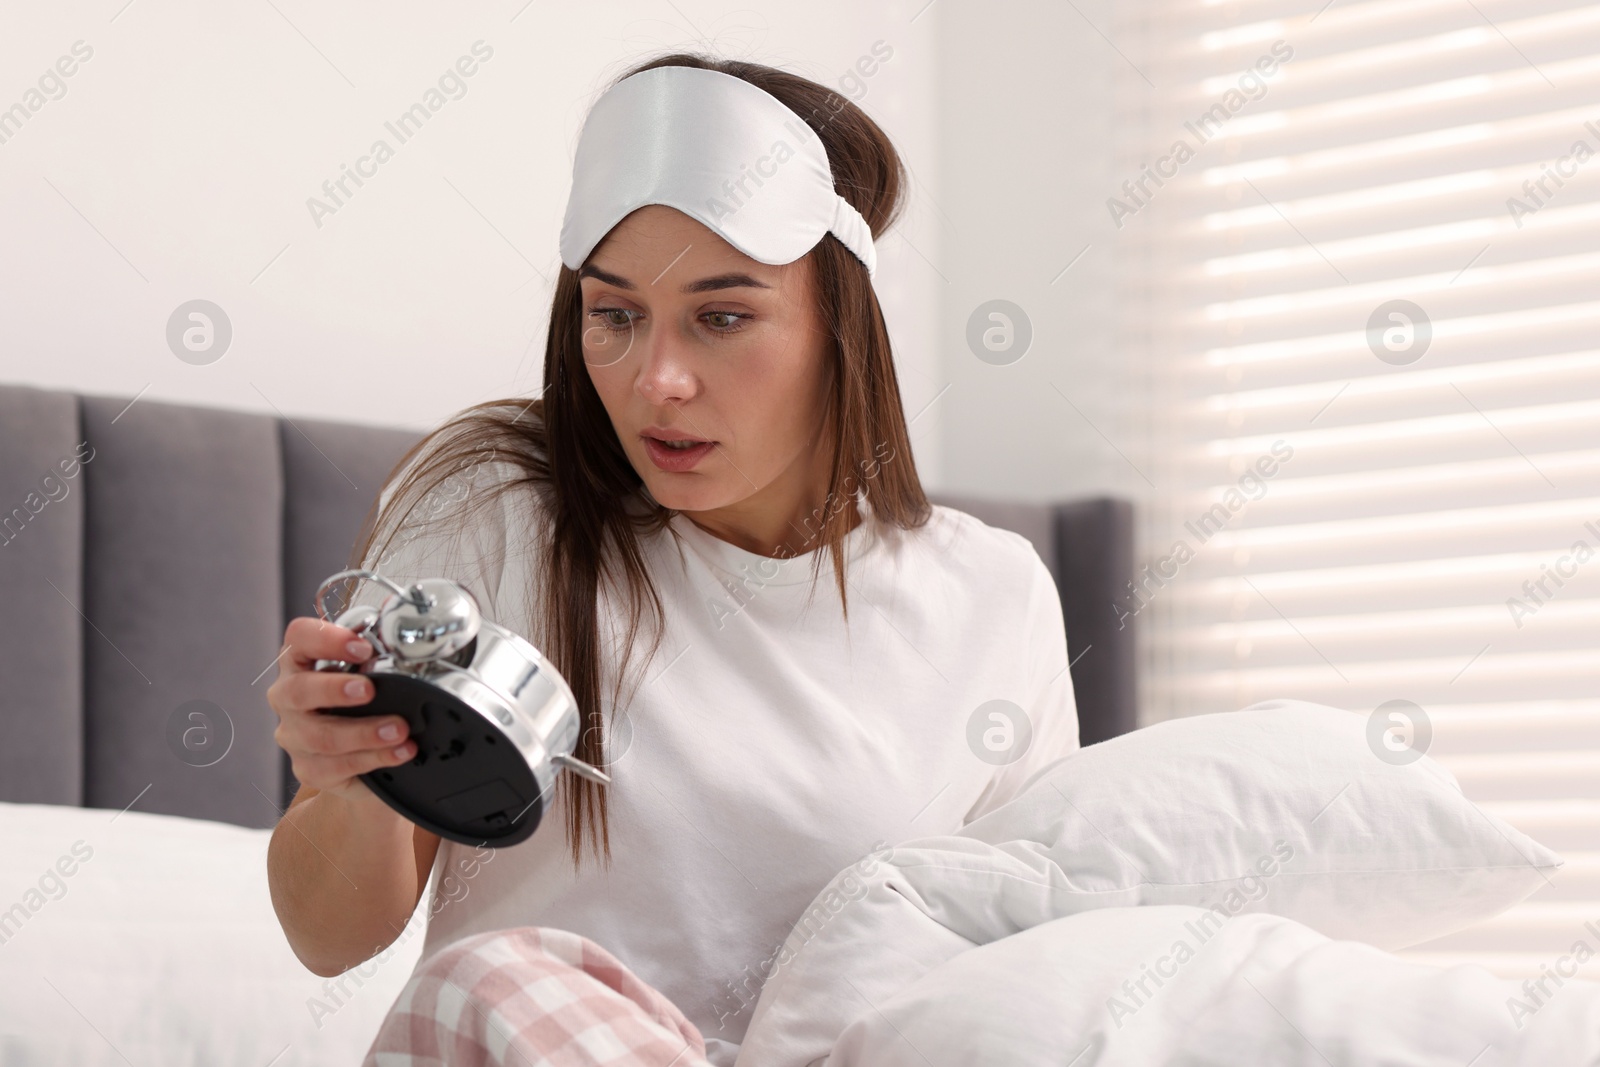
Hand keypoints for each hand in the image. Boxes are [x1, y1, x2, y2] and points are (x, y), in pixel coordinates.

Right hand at [268, 617, 415, 803]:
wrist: (369, 757)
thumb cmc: (367, 702)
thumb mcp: (372, 672)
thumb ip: (382, 649)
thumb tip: (405, 625)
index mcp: (302, 661)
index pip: (299, 638)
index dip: (326, 638)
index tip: (363, 647)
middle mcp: (289, 696)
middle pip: (298, 690)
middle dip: (335, 690)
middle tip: (369, 690)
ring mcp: (295, 734)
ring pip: (319, 736)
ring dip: (363, 732)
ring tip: (399, 730)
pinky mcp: (309, 768)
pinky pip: (335, 767)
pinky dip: (373, 759)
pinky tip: (400, 752)